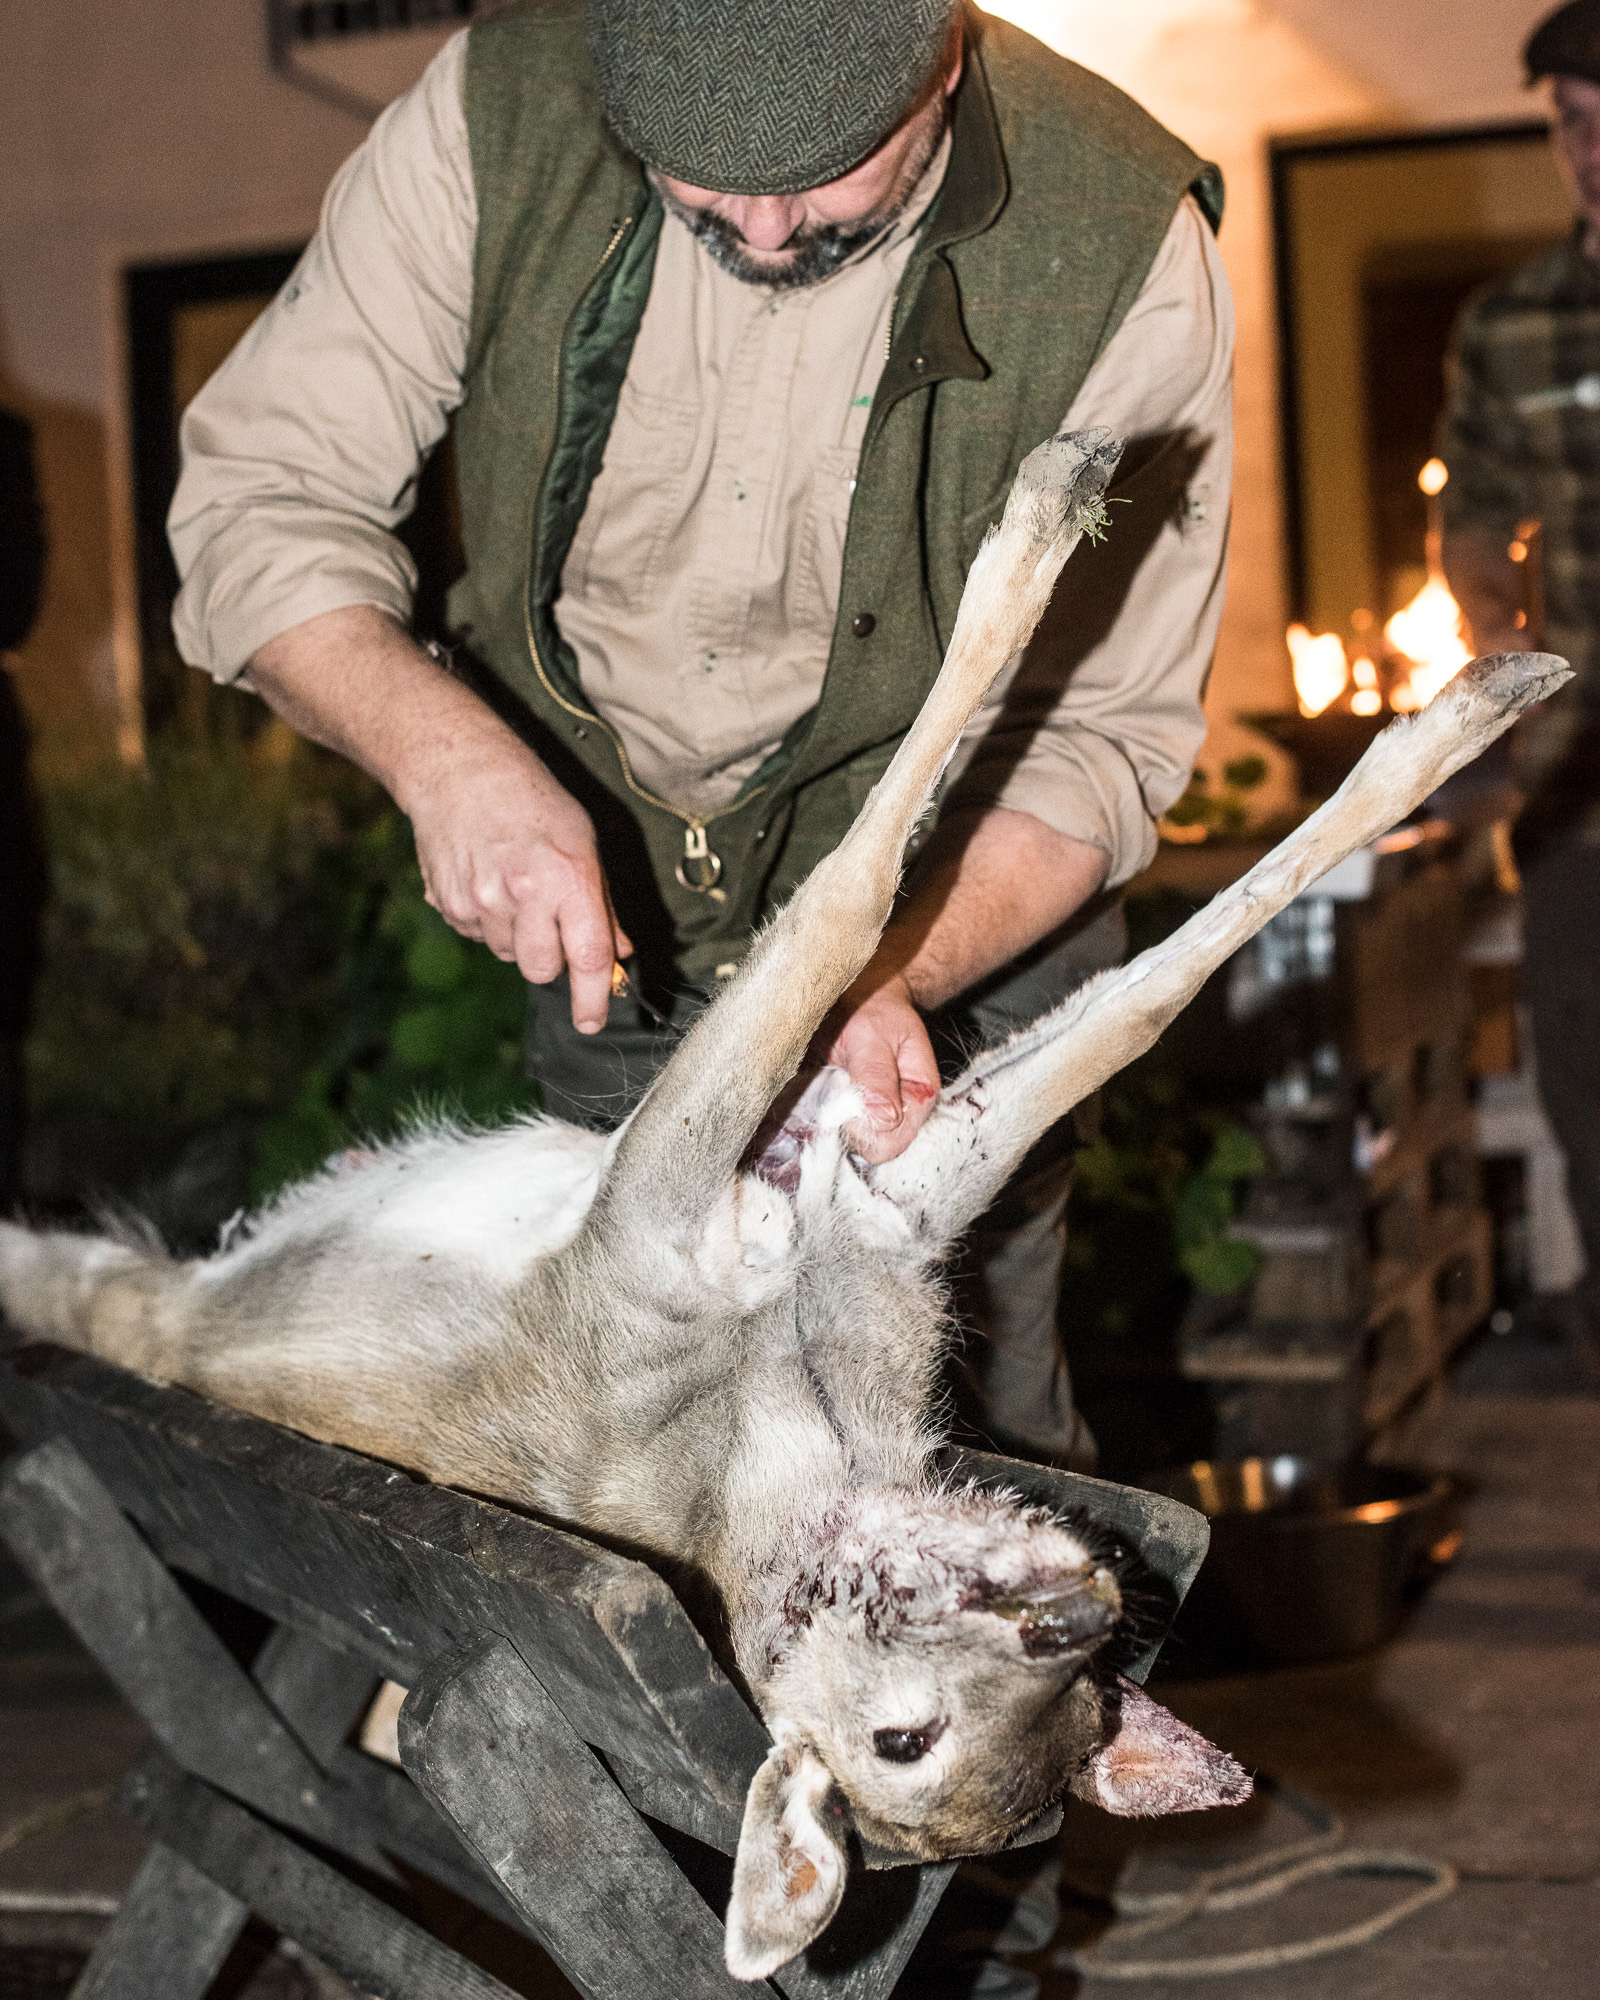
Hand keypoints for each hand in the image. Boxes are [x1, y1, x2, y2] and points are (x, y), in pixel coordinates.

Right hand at [401, 733, 631, 1035]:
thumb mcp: (583, 840)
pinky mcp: (449, 905)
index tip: (593, 1021)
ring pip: (509, 955)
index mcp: (567, 877)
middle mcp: (523, 894)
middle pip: (542, 969)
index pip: (587, 957)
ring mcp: (480, 903)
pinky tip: (486, 880)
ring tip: (513, 884)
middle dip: (551, 957)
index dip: (593, 997)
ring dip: (518, 936)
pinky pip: (479, 937)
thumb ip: (602, 904)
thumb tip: (617, 954)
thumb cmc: (530, 798)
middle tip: (549, 917)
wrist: (456, 768)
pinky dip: (488, 921)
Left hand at [820, 974, 940, 1164]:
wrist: (863, 993)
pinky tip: (828, 1089)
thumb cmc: (870, 1009)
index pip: (891, 1142)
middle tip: (838, 1083)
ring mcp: (886, 1115)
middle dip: (850, 1123)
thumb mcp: (870, 1035)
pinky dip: (830, 1116)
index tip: (844, 1094)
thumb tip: (884, 1121)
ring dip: (837, 1118)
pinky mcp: (864, 1114)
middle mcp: (907, 1112)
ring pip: (857, 1142)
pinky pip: (844, 1132)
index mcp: (920, 1095)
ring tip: (834, 1081)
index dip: (863, 1126)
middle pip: (875, 1148)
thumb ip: (876, 1076)